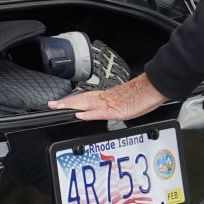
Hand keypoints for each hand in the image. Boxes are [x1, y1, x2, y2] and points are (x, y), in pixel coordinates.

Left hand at [48, 73, 167, 121]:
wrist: (154, 88)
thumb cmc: (142, 95)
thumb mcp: (124, 102)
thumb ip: (112, 106)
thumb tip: (103, 110)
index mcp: (106, 97)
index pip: (84, 98)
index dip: (71, 100)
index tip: (59, 103)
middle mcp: (105, 99)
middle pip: (81, 100)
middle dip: (64, 103)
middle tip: (50, 104)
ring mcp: (110, 104)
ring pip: (86, 104)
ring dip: (70, 105)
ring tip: (57, 107)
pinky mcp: (117, 110)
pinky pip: (101, 113)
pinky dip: (89, 114)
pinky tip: (79, 115)